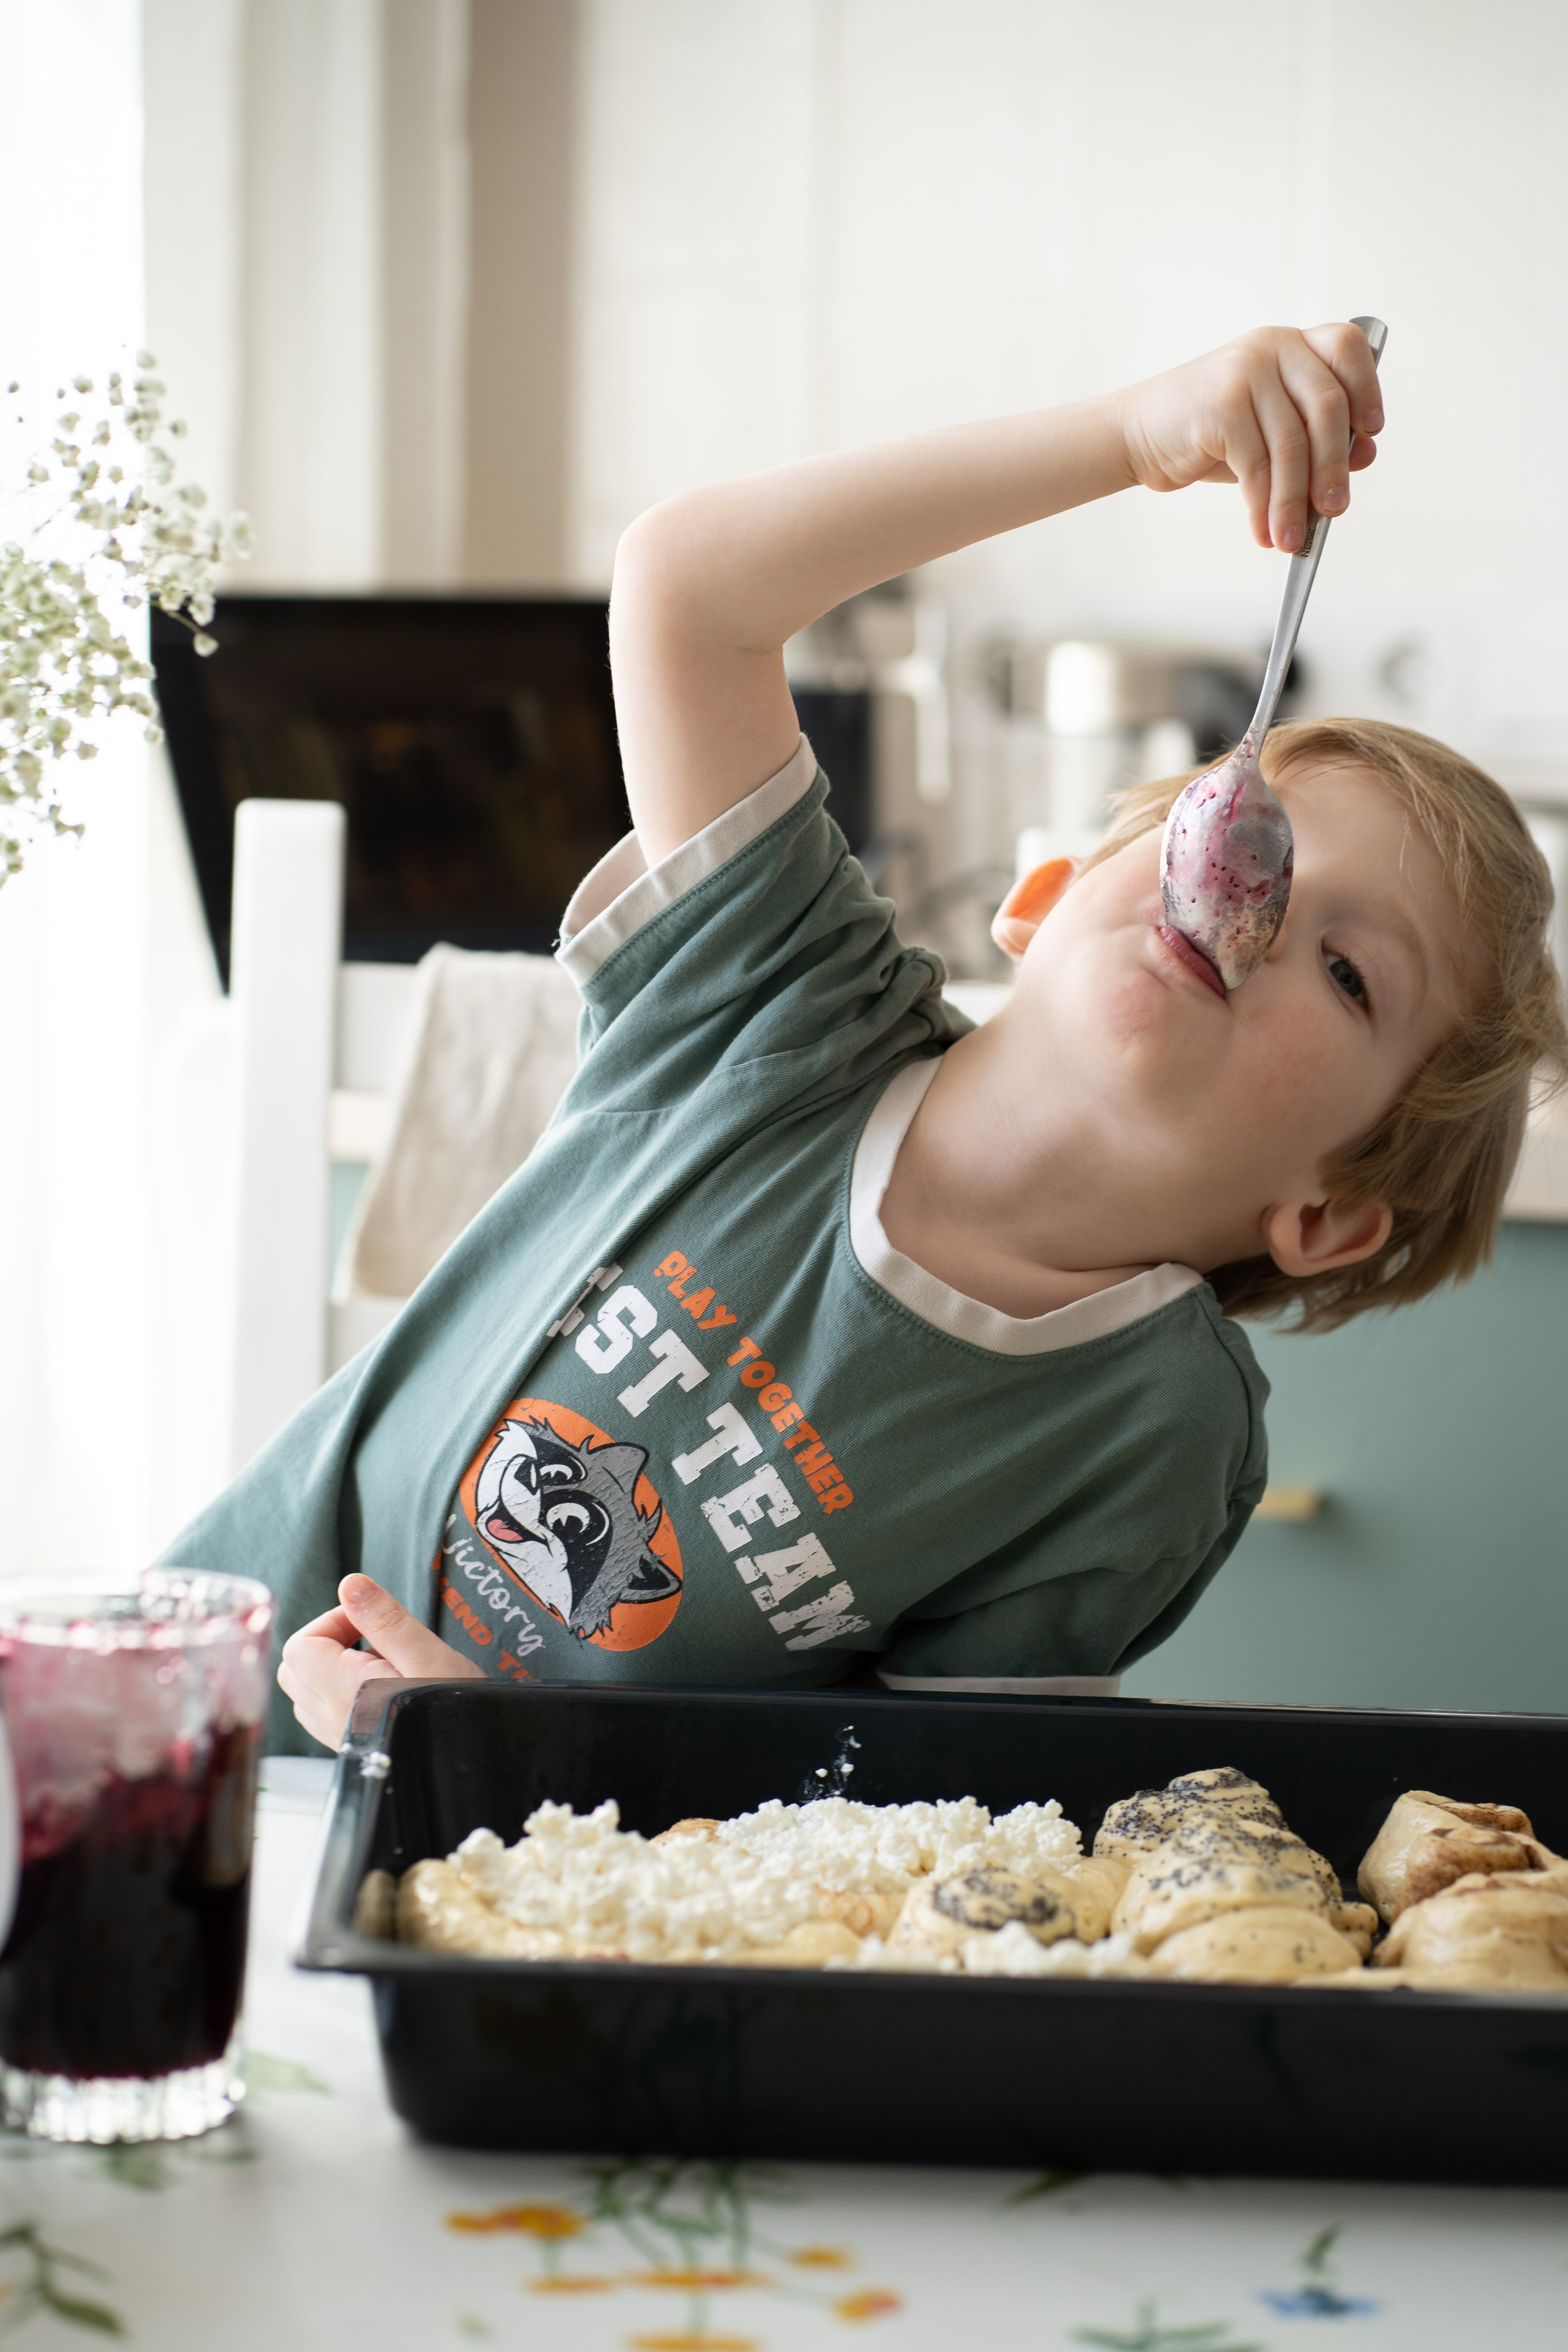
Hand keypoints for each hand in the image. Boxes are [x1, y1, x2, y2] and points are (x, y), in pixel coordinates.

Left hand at [276, 1573, 485, 1751]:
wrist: (472, 1758)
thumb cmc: (455, 1711)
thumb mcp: (429, 1656)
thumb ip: (386, 1619)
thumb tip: (351, 1586)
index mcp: (347, 1690)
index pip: (301, 1645)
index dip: (330, 1622)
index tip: (368, 1620)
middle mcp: (334, 1717)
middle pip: (295, 1668)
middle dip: (325, 1641)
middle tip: (370, 1636)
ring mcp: (339, 1736)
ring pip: (306, 1692)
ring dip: (331, 1667)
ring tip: (378, 1662)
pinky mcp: (352, 1747)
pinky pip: (323, 1714)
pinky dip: (339, 1692)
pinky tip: (378, 1687)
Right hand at [1115, 323, 1384, 553]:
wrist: (1139, 434)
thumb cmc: (1209, 433)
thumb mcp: (1269, 431)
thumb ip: (1314, 438)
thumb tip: (1363, 457)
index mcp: (1292, 345)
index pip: (1346, 349)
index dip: (1366, 389)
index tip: (1370, 431)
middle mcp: (1273, 347)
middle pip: (1325, 407)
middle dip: (1332, 467)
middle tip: (1334, 510)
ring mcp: (1246, 371)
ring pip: (1290, 444)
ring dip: (1294, 501)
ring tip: (1291, 538)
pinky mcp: (1221, 404)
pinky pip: (1256, 464)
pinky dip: (1262, 506)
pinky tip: (1262, 531)